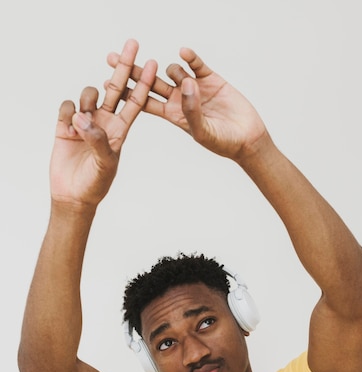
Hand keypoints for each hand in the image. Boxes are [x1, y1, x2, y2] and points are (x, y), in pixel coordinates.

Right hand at [50, 39, 157, 210]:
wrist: (74, 195)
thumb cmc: (96, 184)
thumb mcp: (105, 164)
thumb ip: (98, 141)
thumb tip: (84, 118)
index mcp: (120, 130)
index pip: (135, 102)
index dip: (144, 83)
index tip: (153, 64)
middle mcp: (104, 122)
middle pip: (116, 88)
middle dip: (124, 67)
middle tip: (132, 44)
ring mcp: (85, 121)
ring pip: (88, 94)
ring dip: (87, 100)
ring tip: (83, 121)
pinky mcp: (65, 124)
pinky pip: (67, 105)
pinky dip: (67, 111)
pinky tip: (69, 126)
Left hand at [107, 46, 266, 160]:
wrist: (247, 138)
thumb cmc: (223, 142)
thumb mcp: (202, 132)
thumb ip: (191, 110)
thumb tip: (184, 84)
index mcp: (172, 115)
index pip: (144, 102)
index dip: (126, 92)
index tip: (106, 82)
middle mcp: (179, 99)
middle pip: (150, 82)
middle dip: (133, 70)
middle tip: (113, 57)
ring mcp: (194, 87)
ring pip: (173, 71)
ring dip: (173, 70)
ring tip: (185, 83)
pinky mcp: (210, 78)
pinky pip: (196, 63)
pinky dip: (190, 57)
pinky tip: (185, 52)